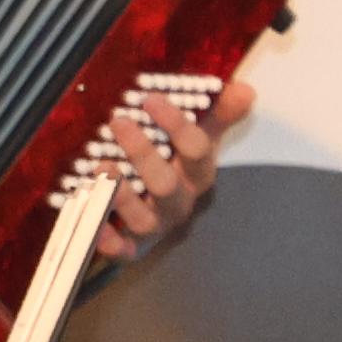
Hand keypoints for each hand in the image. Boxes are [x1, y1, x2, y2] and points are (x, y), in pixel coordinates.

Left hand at [93, 75, 254, 263]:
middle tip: (118, 121)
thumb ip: (218, 114)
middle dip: (142, 153)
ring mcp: (156, 224)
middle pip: (165, 184)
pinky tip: (96, 225)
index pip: (196, 150)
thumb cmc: (178, 163)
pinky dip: (109, 242)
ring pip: (143, 219)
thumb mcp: (199, 136)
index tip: (151, 99)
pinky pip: (122, 251)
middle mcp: (179, 201)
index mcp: (198, 173)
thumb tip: (245, 90)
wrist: (156, 205)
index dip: (176, 125)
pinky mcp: (132, 245)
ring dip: (121, 195)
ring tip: (100, 166)